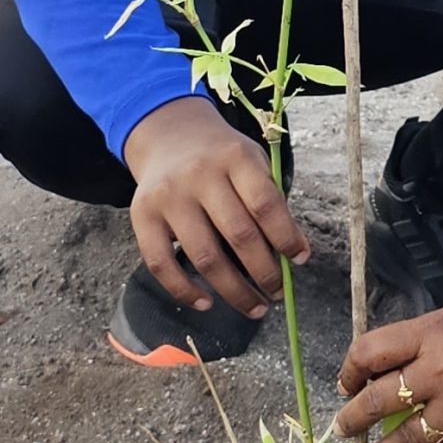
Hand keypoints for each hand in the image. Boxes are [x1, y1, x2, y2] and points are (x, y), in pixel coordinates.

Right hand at [120, 96, 308, 317]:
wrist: (168, 135)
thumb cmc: (221, 158)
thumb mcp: (251, 161)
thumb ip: (268, 200)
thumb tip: (291, 256)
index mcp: (235, 158)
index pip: (266, 205)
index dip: (287, 237)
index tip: (301, 260)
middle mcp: (199, 175)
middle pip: (239, 235)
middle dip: (265, 272)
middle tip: (278, 293)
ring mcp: (168, 196)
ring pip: (204, 256)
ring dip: (234, 291)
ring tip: (255, 307)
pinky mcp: (141, 215)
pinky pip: (160, 263)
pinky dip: (184, 290)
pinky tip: (206, 303)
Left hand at [336, 290, 442, 442]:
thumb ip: (423, 337)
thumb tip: (389, 363)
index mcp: (432, 333)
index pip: (368, 353)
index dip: (349, 371)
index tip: (347, 383)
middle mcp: (440, 371)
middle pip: (378, 401)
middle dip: (352, 419)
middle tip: (343, 429)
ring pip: (404, 440)